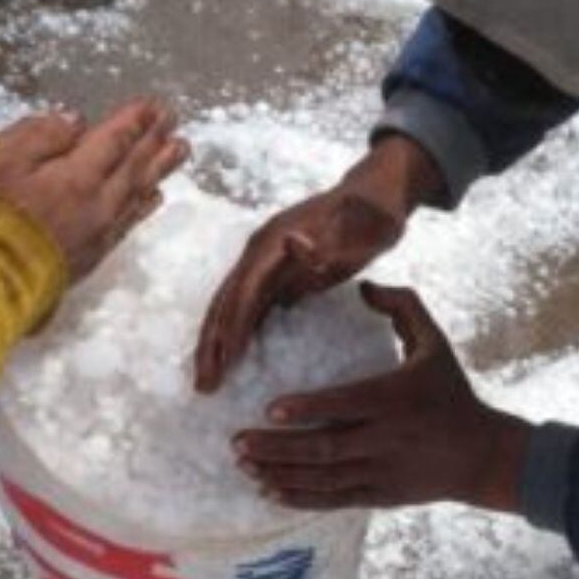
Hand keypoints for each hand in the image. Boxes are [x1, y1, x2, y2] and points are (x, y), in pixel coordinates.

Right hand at [0, 98, 187, 281]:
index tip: (153, 104)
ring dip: (159, 168)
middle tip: (175, 118)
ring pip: (138, 193)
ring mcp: (100, 231)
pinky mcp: (94, 255)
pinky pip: (129, 222)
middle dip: (154, 139)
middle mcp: (98, 202)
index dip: (134, 120)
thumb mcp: (0, 161)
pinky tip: (154, 195)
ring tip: (179, 148)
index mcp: (76, 175)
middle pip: (134, 165)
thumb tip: (77, 121)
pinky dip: (145, 204)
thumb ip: (39, 136)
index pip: (113, 140)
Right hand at [193, 134, 444, 392]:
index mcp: (274, 241)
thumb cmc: (372, 214)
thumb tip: (296, 243)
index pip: (245, 289)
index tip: (227, 361)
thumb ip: (331, 239)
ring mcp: (263, 262)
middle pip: (225, 301)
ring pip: (229, 307)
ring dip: (216, 343)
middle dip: (212, 344)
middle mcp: (259, 251)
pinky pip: (245, 308)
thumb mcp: (362, 227)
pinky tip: (229, 359)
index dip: (234, 326)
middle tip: (204, 384)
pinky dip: (233, 333)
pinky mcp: (273, 274)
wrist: (374, 194)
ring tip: (207, 381)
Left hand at [231, 283, 529, 513]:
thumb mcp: (435, 344)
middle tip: (237, 441)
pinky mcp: (382, 496)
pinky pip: (336, 500)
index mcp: (395, 399)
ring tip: (243, 464)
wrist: (486, 456)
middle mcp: (387, 439)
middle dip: (278, 447)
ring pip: (325, 478)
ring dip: (281, 473)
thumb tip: (364, 285)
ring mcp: (383, 472)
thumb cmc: (452, 392)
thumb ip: (403, 308)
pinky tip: (269, 491)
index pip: (345, 404)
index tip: (270, 409)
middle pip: (325, 447)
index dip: (307, 408)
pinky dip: (301, 498)